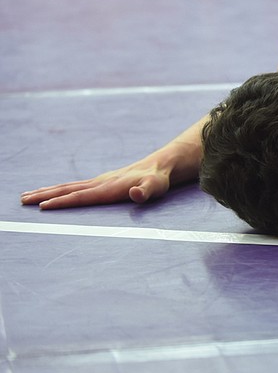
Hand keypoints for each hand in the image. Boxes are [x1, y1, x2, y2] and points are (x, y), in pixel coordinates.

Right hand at [20, 161, 174, 210]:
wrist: (160, 165)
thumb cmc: (159, 180)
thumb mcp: (157, 187)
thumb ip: (147, 191)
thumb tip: (136, 193)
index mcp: (109, 188)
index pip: (81, 196)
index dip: (63, 202)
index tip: (43, 206)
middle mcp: (100, 183)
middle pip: (67, 189)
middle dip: (45, 195)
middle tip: (22, 200)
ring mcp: (99, 181)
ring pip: (68, 187)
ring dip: (47, 192)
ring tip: (27, 196)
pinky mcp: (101, 182)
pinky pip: (74, 186)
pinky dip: (59, 190)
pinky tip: (52, 193)